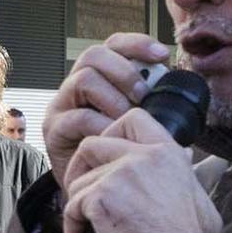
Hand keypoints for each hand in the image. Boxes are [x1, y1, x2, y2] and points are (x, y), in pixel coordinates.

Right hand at [44, 33, 170, 190]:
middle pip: (93, 55)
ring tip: (128, 119)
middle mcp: (75, 86)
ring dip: (114, 98)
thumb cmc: (117, 152)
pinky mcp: (53, 130)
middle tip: (143, 95)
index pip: (112, 46)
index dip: (136, 44)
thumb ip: (150, 103)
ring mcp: (61, 106)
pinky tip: (114, 137)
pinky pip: (78, 117)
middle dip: (124, 71)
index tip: (161, 54)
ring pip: (84, 79)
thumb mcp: (136, 122)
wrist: (92, 188)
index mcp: (98, 78)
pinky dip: (102, 126)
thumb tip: (178, 88)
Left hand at [62, 106, 221, 232]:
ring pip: (78, 181)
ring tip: (89, 229)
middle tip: (83, 193)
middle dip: (79, 168)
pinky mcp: (100, 198)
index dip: (111, 133)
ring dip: (78, 206)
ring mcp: (119, 175)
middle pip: (91, 145)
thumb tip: (185, 158)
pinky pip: (71, 207)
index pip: (132, 118)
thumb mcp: (197, 195)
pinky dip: (73, 228)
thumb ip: (183, 172)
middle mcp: (142, 157)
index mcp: (167, 153)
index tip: (107, 157)